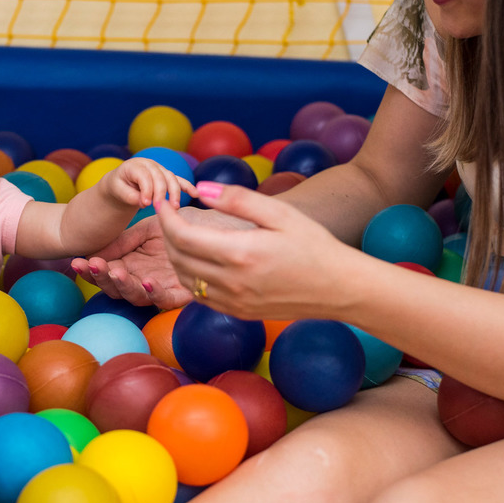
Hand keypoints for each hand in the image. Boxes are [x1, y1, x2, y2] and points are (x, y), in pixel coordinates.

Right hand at [72, 207, 248, 308]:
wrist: (229, 221)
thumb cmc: (195, 220)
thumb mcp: (155, 224)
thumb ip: (128, 237)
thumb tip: (98, 249)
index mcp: (137, 261)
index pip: (108, 269)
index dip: (92, 268)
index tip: (77, 260)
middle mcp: (147, 276)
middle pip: (117, 286)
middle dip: (101, 278)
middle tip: (89, 266)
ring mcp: (164, 286)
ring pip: (136, 296)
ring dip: (122, 285)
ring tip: (114, 271)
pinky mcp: (185, 295)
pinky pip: (165, 300)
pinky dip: (154, 293)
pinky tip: (148, 281)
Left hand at [104, 158, 197, 208]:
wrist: (121, 183)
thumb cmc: (118, 187)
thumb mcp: (117, 191)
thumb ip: (129, 195)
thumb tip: (144, 202)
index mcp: (134, 165)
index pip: (144, 176)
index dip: (146, 189)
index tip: (145, 205)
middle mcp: (149, 164)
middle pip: (160, 177)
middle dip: (161, 193)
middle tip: (160, 208)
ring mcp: (159, 169)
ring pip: (171, 178)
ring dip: (175, 192)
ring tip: (175, 207)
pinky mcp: (166, 177)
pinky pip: (178, 180)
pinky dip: (187, 186)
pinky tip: (196, 194)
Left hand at [154, 182, 351, 320]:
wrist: (340, 288)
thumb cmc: (314, 245)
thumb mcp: (280, 214)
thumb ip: (238, 200)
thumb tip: (202, 189)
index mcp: (240, 254)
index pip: (182, 236)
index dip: (166, 217)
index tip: (164, 202)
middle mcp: (231, 283)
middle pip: (177, 257)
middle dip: (167, 233)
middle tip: (170, 214)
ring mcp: (233, 302)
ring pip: (185, 278)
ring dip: (175, 255)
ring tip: (182, 233)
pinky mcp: (238, 313)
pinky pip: (200, 295)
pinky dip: (190, 274)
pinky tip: (199, 258)